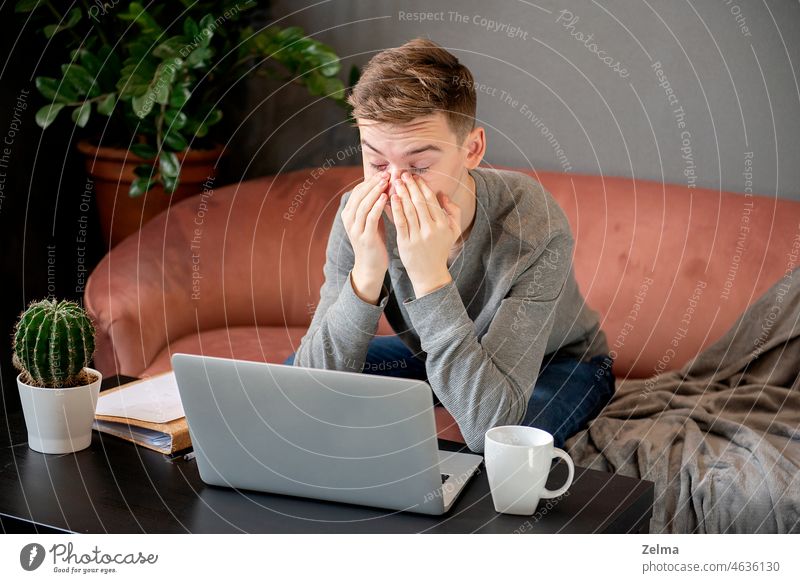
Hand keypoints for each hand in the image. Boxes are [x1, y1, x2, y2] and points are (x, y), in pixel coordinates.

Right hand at [341, 171, 389, 302]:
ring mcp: (355, 229)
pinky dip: (377, 206)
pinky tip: (386, 198)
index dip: (370, 181)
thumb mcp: (371, 220)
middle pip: (359, 195)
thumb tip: (384, 185)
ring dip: (375, 192)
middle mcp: (349, 220)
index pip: (357, 191)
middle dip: (373, 183)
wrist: (370, 266)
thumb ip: (374, 205)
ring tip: (386, 182)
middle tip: (386, 174)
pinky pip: (370, 218)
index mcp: (348, 214)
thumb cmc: (373, 241)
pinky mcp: (365, 237)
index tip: (384, 173)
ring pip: (364, 205)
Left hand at [390, 172, 461, 297]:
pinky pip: (400, 222)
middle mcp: (431, 229)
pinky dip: (396, 209)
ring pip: (409, 210)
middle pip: (419, 202)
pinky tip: (392, 198)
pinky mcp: (406, 243)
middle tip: (402, 174)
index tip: (415, 176)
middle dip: (410, 186)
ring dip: (402, 194)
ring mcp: (418, 237)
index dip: (422, 186)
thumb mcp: (453, 231)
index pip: (431, 200)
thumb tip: (442, 194)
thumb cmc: (440, 249)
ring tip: (395, 182)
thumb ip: (453, 211)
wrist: (429, 274)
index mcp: (443, 225)